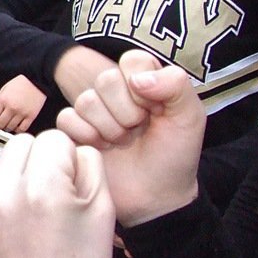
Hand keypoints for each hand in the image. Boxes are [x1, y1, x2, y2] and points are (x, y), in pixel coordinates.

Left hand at [0, 74, 45, 132]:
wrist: (36, 80)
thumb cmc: (20, 83)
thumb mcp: (4, 89)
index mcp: (3, 100)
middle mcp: (12, 108)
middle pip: (0, 124)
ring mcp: (22, 113)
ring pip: (10, 128)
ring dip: (6, 129)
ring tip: (6, 125)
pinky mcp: (31, 116)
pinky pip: (22, 129)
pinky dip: (17, 130)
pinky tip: (16, 126)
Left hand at [0, 130, 115, 257]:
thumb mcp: (104, 210)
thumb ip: (88, 162)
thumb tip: (67, 145)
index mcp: (42, 187)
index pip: (53, 138)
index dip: (68, 160)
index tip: (70, 187)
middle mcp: (1, 194)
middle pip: (20, 144)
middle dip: (38, 163)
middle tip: (48, 197)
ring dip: (11, 176)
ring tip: (27, 210)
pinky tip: (6, 219)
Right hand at [56, 50, 204, 226]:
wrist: (155, 197)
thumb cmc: (174, 156)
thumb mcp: (190, 117)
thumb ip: (176, 85)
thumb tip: (137, 79)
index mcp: (143, 82)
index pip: (132, 60)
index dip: (142, 86)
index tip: (155, 110)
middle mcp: (116, 94)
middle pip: (105, 79)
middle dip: (126, 112)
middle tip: (137, 131)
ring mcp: (93, 113)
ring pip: (85, 100)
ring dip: (108, 128)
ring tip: (121, 143)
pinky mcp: (74, 132)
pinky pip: (67, 119)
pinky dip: (86, 136)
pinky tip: (101, 148)